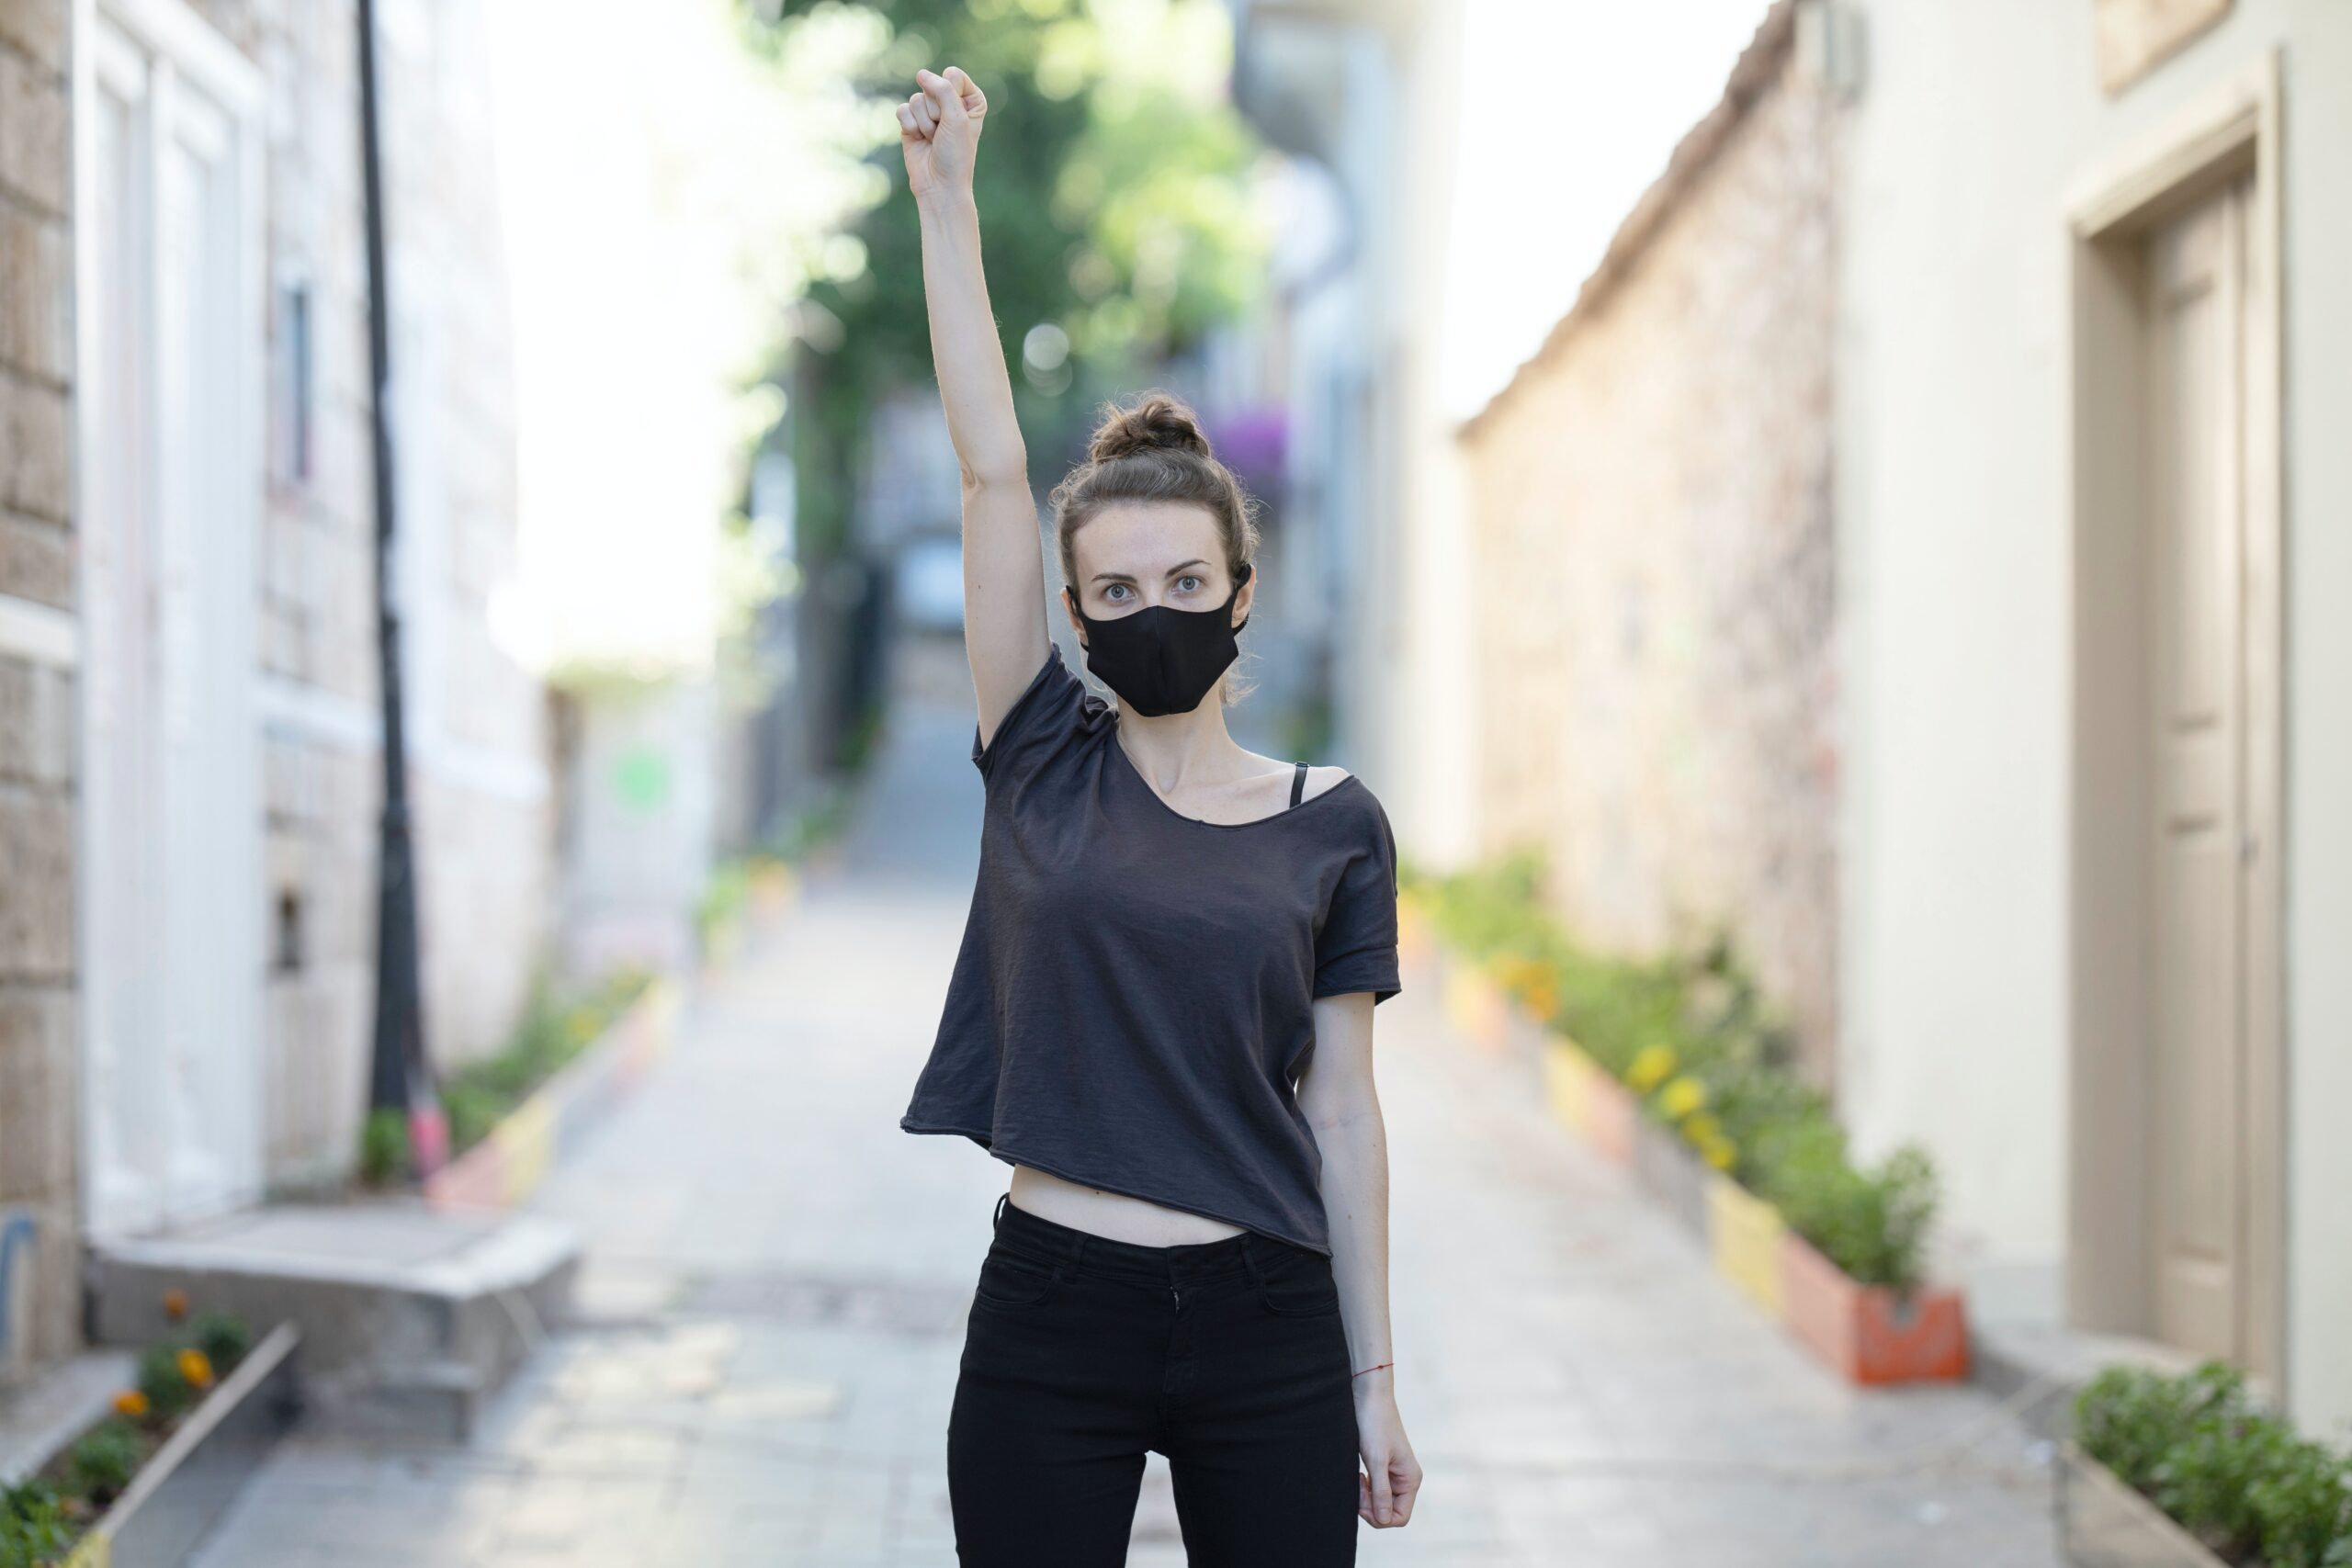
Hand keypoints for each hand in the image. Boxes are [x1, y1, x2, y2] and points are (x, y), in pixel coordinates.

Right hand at [899, 66, 986, 201]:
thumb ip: (942, 89)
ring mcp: (929, 112)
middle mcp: (950, 102)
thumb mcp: (956, 117)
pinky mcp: (911, 122)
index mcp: (970, 99)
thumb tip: (920, 73)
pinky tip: (918, 140)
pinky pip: (902, 110)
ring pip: (916, 99)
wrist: (939, 185)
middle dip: (935, 112)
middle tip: (943, 133)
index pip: (952, 75)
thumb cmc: (955, 154)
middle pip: (932, 86)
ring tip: (932, 139)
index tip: (958, 119)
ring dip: (924, 123)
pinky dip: (909, 127)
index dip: (951, 96)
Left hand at [1353, 1388, 1421, 1528]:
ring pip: (1381, 1501)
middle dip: (1371, 1506)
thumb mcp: (1376, 1460)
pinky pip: (1376, 1489)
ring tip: (1357, 1478)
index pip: (1400, 1517)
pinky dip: (1365, 1488)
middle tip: (1357, 1486)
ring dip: (1366, 1497)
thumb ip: (1380, 1492)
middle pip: (1389, 1511)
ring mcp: (1395, 1473)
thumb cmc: (1374, 1424)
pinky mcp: (1383, 1465)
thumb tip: (1385, 1519)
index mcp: (1411, 1479)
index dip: (1380, 1517)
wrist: (1369, 1396)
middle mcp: (1406, 1479)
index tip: (1362, 1501)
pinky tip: (1358, 1475)